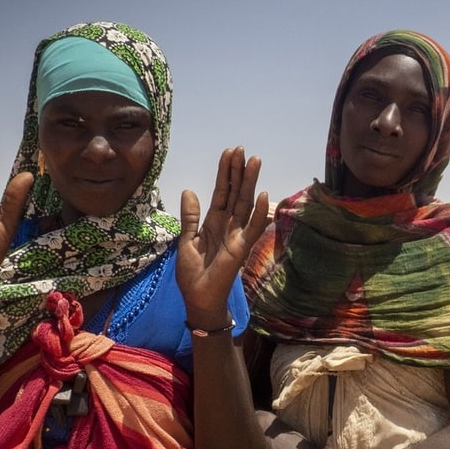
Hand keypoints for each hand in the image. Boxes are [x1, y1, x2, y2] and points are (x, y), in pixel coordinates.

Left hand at [177, 147, 267, 325]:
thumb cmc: (192, 274)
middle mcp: (228, 225)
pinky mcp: (241, 248)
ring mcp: (237, 235)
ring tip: (254, 161)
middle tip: (242, 149)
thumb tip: (190, 190)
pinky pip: (253, 228)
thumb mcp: (186, 240)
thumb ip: (190, 217)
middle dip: (238, 171)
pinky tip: (263, 195)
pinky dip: (259, 213)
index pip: (222, 192)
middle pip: (235, 193)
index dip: (225, 173)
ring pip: (245, 204)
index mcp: (213, 222)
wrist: (197, 298)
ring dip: (250, 183)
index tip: (229, 153)